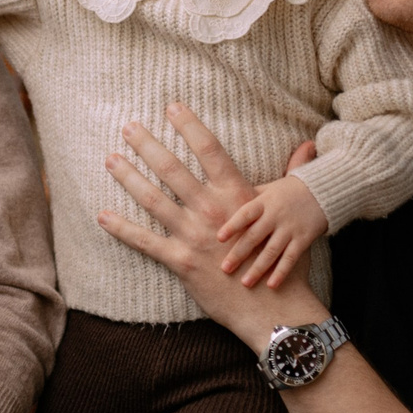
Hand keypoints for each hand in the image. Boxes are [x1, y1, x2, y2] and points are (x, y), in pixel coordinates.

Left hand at [98, 107, 322, 338]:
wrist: (275, 306)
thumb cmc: (284, 260)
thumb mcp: (289, 214)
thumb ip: (294, 173)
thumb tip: (310, 145)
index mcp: (236, 195)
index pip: (210, 150)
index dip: (191, 125)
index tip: (172, 106)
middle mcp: (212, 210)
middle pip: (173, 168)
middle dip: (148, 144)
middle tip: (128, 126)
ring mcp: (194, 236)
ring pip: (153, 199)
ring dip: (129, 178)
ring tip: (110, 160)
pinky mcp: (181, 262)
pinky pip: (144, 241)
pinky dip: (121, 228)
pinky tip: (102, 215)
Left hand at [216, 175, 329, 288]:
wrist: (321, 191)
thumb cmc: (285, 191)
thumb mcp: (265, 190)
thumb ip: (244, 200)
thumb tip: (216, 208)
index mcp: (263, 202)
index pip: (246, 213)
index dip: (233, 225)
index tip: (219, 238)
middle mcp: (276, 215)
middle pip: (255, 236)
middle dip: (239, 253)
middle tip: (225, 269)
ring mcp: (290, 228)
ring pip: (272, 251)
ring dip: (258, 268)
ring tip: (245, 283)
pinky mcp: (303, 239)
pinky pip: (291, 258)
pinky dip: (281, 272)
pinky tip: (271, 285)